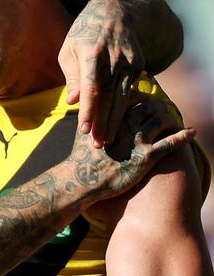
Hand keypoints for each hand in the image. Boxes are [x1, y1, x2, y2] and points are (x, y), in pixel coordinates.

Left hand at [59, 0, 144, 147]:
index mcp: (91, 53)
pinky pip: (131, 90)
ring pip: (122, 96)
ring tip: (107, 139)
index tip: (84, 130)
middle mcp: (113, 58)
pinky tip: (119, 123)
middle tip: (97, 144)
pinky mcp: (139, 64)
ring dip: (116, 120)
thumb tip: (73, 101)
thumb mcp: (69, 51)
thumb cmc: (82, 34)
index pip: (91, 88)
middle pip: (109, 96)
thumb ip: (72, 77)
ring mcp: (129, 61)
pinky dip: (125, 108)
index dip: (88, 111)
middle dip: (103, 122)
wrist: (113, 13)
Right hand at [66, 94, 193, 204]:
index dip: (142, 96)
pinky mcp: (147, 157)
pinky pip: (170, 143)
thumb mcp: (84, 128)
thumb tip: (87, 102)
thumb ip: (91, 114)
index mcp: (112, 115)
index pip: (133, 97)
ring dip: (171, 118)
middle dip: (158, 105)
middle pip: (150, 106)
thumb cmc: (83, 154)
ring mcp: (137, 140)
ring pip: (162, 121)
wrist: (84, 178)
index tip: (146, 99)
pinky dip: (183, 136)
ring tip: (174, 119)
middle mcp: (126, 124)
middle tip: (162, 108)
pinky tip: (191, 132)